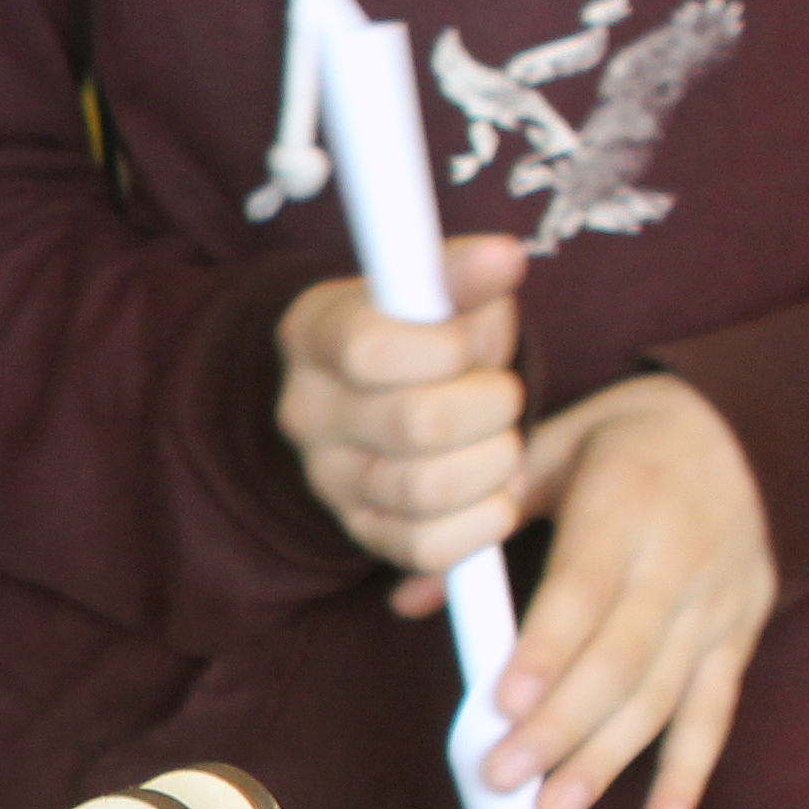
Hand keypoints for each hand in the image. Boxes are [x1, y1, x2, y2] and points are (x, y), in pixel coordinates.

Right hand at [275, 236, 532, 578]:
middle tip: (501, 395)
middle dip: (492, 405)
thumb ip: (466, 274)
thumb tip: (500, 260)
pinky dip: (486, 519)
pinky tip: (494, 488)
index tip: (474, 342)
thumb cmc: (428, 332)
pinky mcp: (364, 533)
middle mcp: (307, 414)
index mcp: (315, 337)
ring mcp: (329, 481)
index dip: (449, 348)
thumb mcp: (441, 290)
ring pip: (428, 491)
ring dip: (496, 463)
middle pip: (416, 424)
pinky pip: (430, 548)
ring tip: (501, 440)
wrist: (394, 389)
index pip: (369, 350)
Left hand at [487, 372, 776, 808]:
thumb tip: (407, 602)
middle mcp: (684, 559)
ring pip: (665, 695)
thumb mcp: (544, 454)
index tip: (503, 704)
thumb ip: (479, 527)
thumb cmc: (619, 442)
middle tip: (503, 779)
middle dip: (561, 727)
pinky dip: (690, 774)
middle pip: (622, 659)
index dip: (547, 651)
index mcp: (627, 505)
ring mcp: (720, 603)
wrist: (742, 426)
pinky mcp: (742, 633)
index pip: (585, 591)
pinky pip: (717, 711)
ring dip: (609, 761)